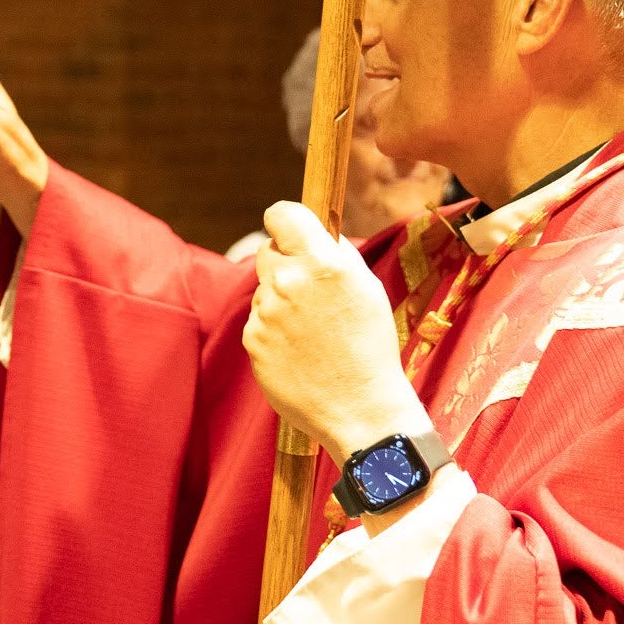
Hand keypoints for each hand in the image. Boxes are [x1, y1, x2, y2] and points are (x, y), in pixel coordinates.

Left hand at [243, 202, 428, 463]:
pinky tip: (299, 350)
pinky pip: (257, 320)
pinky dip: (272, 330)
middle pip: (268, 250)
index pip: (282, 214)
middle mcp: (291, 282)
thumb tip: (316, 229)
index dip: (284, 220)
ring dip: (279, 300)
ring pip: (263, 288)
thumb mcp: (366, 288)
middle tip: (309, 291)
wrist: (361, 408)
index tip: (287, 229)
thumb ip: (335, 254)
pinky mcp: (253, 339)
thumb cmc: (370, 346)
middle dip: (284, 262)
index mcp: (324, 263)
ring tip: (311, 331)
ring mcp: (267, 312)